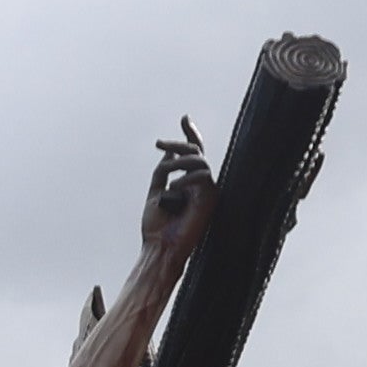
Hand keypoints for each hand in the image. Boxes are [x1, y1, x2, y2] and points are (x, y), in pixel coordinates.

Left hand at [142, 123, 211, 251]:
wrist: (161, 248)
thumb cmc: (157, 227)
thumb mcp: (155, 192)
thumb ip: (162, 172)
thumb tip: (169, 151)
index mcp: (188, 183)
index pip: (193, 153)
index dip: (190, 134)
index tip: (184, 118)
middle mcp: (200, 184)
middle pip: (196, 151)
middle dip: (179, 141)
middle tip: (159, 142)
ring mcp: (207, 190)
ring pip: (198, 159)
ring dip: (178, 161)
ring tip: (165, 174)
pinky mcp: (211, 197)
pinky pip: (202, 175)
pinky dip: (185, 178)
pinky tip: (173, 188)